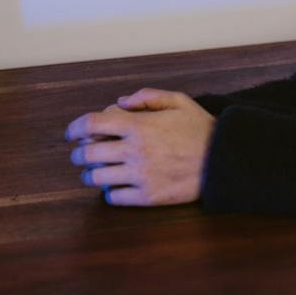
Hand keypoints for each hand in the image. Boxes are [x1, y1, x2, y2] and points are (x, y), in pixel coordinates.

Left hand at [65, 88, 215, 206]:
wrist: (224, 160)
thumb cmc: (200, 129)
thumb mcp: (178, 101)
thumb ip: (147, 97)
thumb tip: (121, 102)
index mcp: (139, 126)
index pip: (91, 124)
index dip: (74, 127)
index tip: (71, 133)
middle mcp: (134, 151)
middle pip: (87, 153)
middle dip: (79, 153)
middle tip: (83, 153)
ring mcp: (140, 176)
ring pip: (96, 178)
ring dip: (92, 173)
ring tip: (97, 171)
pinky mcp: (147, 197)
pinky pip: (114, 197)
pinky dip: (110, 191)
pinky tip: (118, 185)